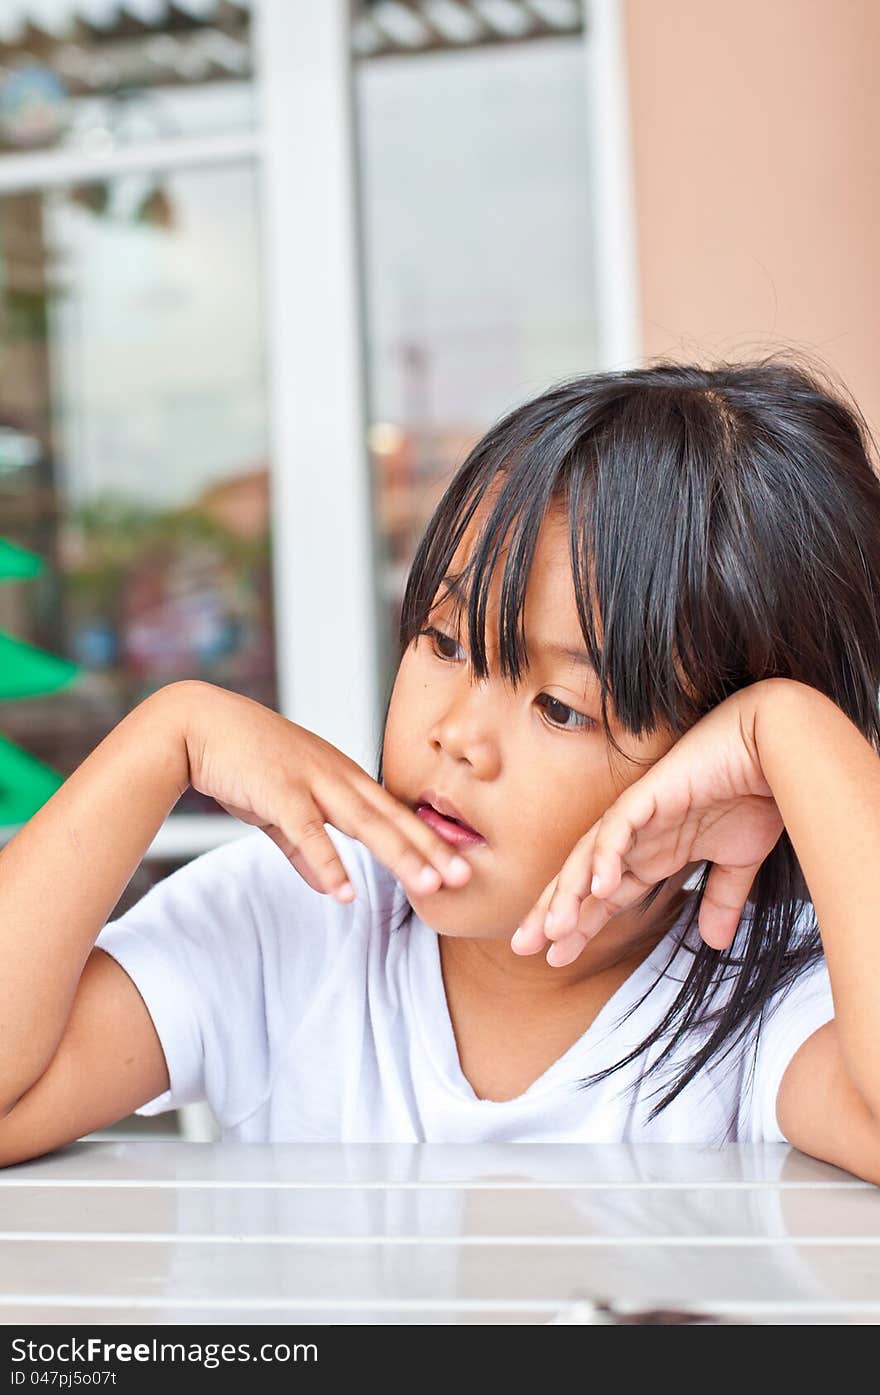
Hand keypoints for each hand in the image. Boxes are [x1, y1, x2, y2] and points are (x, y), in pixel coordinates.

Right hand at [171, 680, 472, 903]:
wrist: (197, 726)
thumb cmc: (242, 763)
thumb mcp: (280, 808)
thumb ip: (306, 850)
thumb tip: (333, 889)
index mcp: (340, 777)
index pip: (394, 813)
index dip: (428, 840)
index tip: (459, 865)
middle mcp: (335, 776)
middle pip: (392, 818)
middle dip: (431, 849)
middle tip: (466, 877)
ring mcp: (310, 780)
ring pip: (364, 822)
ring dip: (399, 855)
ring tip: (428, 886)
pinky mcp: (278, 790)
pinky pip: (308, 832)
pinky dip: (327, 862)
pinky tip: (344, 892)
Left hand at [511, 681, 786, 963]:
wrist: (774, 745)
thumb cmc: (756, 793)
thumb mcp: (737, 862)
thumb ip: (720, 899)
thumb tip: (714, 941)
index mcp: (652, 852)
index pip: (604, 896)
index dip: (580, 925)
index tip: (555, 958)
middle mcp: (637, 836)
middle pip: (582, 879)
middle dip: (553, 913)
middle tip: (523, 947)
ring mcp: (639, 813)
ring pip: (590, 856)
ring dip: (570, 892)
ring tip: (553, 928)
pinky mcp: (650, 793)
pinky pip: (619, 827)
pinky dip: (606, 856)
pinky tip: (598, 886)